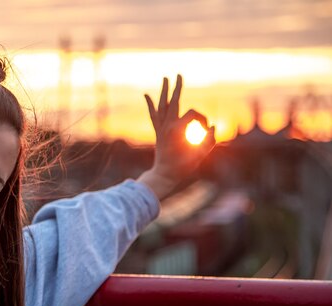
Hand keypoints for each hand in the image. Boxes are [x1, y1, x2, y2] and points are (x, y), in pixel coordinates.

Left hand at [138, 75, 215, 199]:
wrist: (164, 175)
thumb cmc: (183, 167)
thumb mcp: (200, 155)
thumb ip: (209, 141)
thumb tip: (214, 127)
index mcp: (177, 130)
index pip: (194, 114)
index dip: (203, 120)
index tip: (206, 131)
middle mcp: (167, 126)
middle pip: (173, 101)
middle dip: (177, 87)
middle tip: (178, 74)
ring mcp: (161, 128)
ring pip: (162, 105)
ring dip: (164, 91)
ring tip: (165, 78)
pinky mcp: (158, 132)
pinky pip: (153, 116)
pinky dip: (150, 105)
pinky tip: (146, 95)